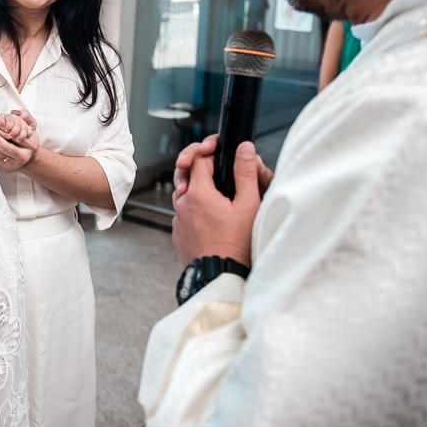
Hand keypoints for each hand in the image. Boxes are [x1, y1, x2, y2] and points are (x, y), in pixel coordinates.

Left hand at [0, 109, 37, 172]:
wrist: (28, 157)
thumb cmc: (29, 140)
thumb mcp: (31, 125)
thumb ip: (25, 115)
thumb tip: (13, 111)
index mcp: (31, 146)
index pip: (13, 136)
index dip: (1, 128)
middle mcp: (23, 157)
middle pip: (2, 145)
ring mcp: (14, 165)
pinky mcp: (5, 168)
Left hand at [171, 139, 269, 266]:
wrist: (220, 277)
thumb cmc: (236, 246)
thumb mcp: (248, 206)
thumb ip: (245, 173)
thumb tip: (243, 149)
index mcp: (198, 193)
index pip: (198, 159)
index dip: (210, 151)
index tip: (220, 151)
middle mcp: (183, 204)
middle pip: (188, 174)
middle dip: (200, 167)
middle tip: (215, 167)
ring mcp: (178, 220)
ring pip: (184, 194)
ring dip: (197, 189)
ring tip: (216, 193)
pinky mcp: (178, 234)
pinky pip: (184, 214)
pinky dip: (194, 209)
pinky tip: (211, 216)